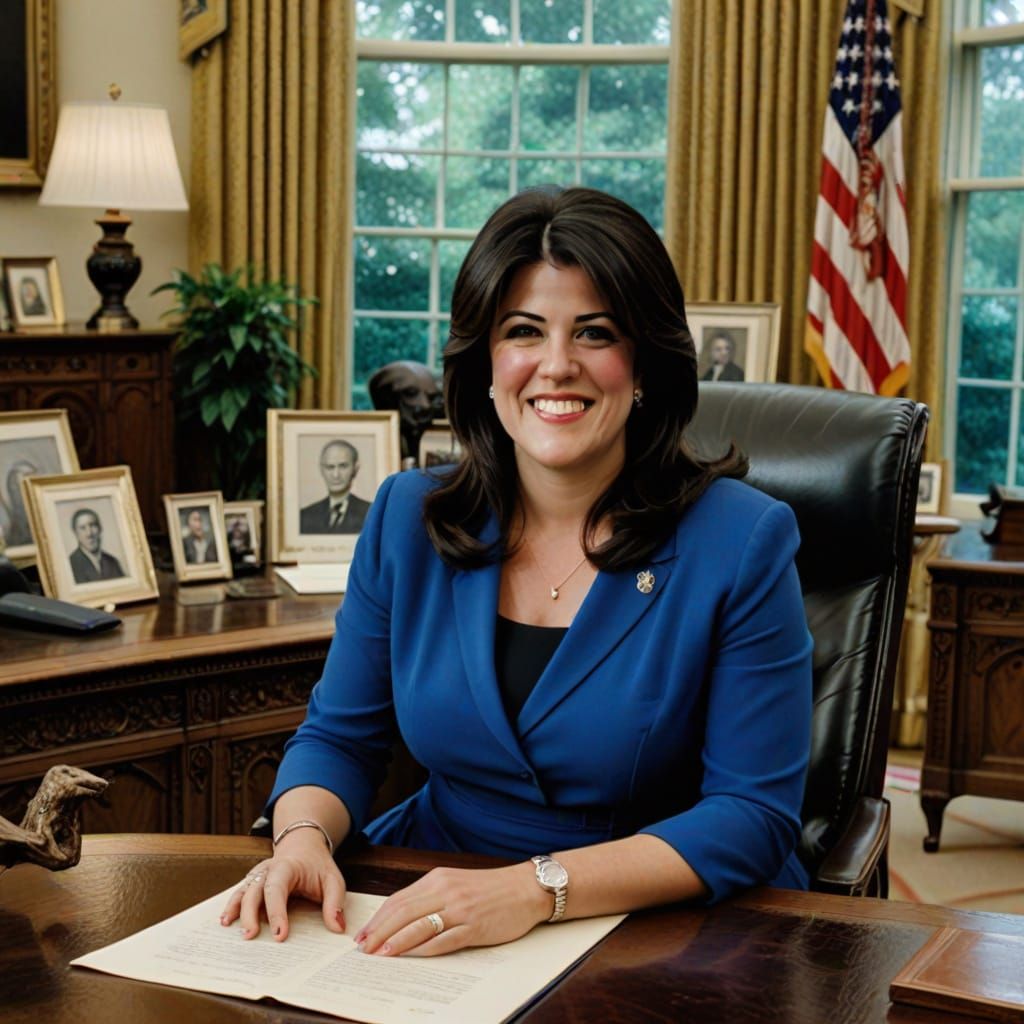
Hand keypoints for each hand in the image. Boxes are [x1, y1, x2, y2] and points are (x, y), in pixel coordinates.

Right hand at [219, 831, 346, 941]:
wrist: (304, 847)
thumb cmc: (318, 867)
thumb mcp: (333, 880)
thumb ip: (334, 903)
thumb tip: (337, 928)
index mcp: (286, 868)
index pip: (277, 890)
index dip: (277, 912)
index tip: (279, 935)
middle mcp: (267, 870)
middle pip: (254, 892)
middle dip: (250, 914)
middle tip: (250, 936)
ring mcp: (257, 876)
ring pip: (242, 892)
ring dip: (234, 909)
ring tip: (227, 926)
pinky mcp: (252, 884)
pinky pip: (239, 894)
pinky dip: (231, 907)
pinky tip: (225, 921)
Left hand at [355, 862, 549, 956]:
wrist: (525, 888)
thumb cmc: (490, 888)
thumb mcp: (456, 883)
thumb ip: (431, 895)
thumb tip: (400, 916)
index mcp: (438, 878)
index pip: (398, 899)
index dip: (377, 919)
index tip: (362, 934)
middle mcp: (446, 891)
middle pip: (403, 913)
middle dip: (379, 932)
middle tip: (362, 949)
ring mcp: (460, 909)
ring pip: (419, 926)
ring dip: (396, 942)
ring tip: (379, 955)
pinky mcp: (475, 926)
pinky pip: (444, 940)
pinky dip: (425, 949)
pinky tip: (412, 957)